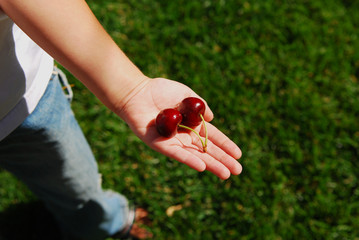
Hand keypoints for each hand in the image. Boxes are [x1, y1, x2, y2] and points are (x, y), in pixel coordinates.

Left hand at [119, 78, 241, 179]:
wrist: (137, 92)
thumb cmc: (160, 90)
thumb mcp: (187, 94)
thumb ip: (201, 106)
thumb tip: (212, 119)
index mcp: (193, 123)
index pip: (213, 137)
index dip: (226, 146)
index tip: (239, 155)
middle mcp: (185, 135)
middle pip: (207, 150)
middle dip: (222, 160)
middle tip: (237, 171)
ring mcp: (173, 141)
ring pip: (195, 156)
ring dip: (211, 165)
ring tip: (226, 174)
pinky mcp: (160, 144)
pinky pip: (177, 154)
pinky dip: (189, 160)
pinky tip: (202, 167)